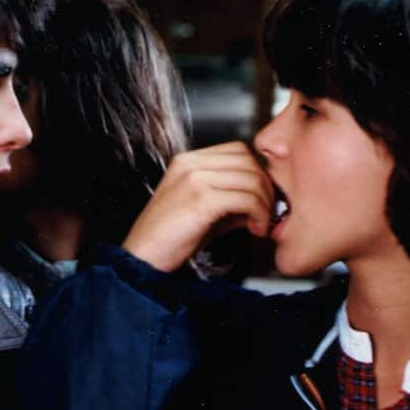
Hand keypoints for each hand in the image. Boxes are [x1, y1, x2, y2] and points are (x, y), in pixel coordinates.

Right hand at [121, 142, 272, 271]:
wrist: (142, 259)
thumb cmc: (167, 239)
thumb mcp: (202, 212)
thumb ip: (230, 201)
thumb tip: (263, 201)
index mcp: (186, 161)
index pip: (237, 151)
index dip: (256, 173)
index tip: (261, 198)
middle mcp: (190, 164)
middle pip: (247, 160)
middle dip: (265, 186)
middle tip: (267, 212)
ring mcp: (194, 178)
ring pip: (251, 178)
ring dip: (264, 203)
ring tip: (261, 224)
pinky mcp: (200, 199)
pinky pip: (246, 198)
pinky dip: (259, 214)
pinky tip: (255, 229)